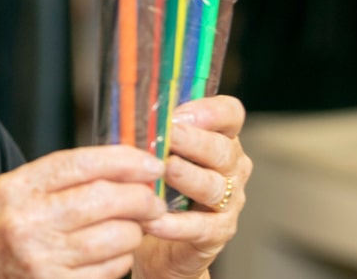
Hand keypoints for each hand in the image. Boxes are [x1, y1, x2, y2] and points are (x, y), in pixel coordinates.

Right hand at [0, 145, 167, 277]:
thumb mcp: (9, 191)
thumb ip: (56, 178)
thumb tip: (119, 166)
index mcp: (16, 188)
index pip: (82, 164)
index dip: (125, 160)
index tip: (150, 163)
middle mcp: (28, 222)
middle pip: (105, 200)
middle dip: (141, 197)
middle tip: (153, 199)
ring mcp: (42, 259)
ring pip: (115, 238)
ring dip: (135, 231)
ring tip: (133, 227)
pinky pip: (109, 270)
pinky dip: (122, 259)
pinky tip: (114, 252)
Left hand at [133, 95, 252, 278]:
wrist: (159, 244)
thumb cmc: (158, 189)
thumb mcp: (154, 155)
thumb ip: (149, 133)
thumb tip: (125, 114)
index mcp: (219, 139)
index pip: (230, 114)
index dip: (210, 111)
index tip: (179, 113)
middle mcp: (231, 168)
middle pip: (223, 150)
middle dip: (194, 141)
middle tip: (170, 135)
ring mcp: (228, 202)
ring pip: (214, 186)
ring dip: (189, 177)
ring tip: (165, 170)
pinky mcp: (216, 234)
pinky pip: (200, 227)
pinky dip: (176, 224)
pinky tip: (153, 218)